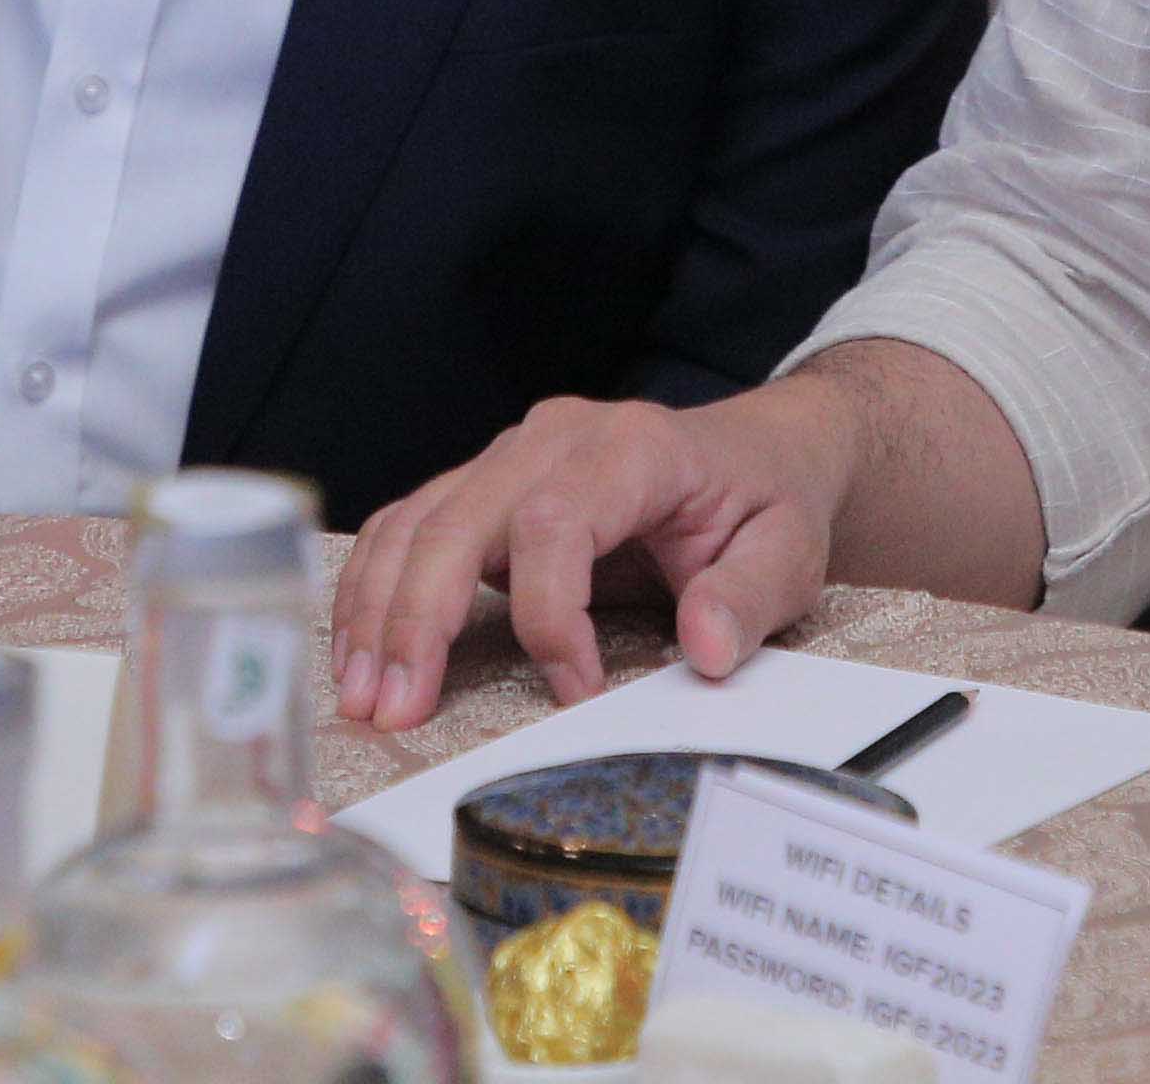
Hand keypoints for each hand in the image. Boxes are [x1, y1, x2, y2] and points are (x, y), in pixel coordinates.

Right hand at [328, 377, 864, 731]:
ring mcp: (512, 456)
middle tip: (396, 711)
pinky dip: (376, 588)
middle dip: (418, 619)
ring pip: (417, 520)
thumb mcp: (788, 552)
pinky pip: (411, 526)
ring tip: (361, 699)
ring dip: (378, 611)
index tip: (577, 694)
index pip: (555, 522)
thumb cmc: (767, 502)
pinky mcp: (487, 486)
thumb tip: (705, 648)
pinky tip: (362, 654)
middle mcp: (555, 438)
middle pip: (460, 518)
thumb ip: (748, 597)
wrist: (759, 450)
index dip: (550, 616)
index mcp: (632, 447)